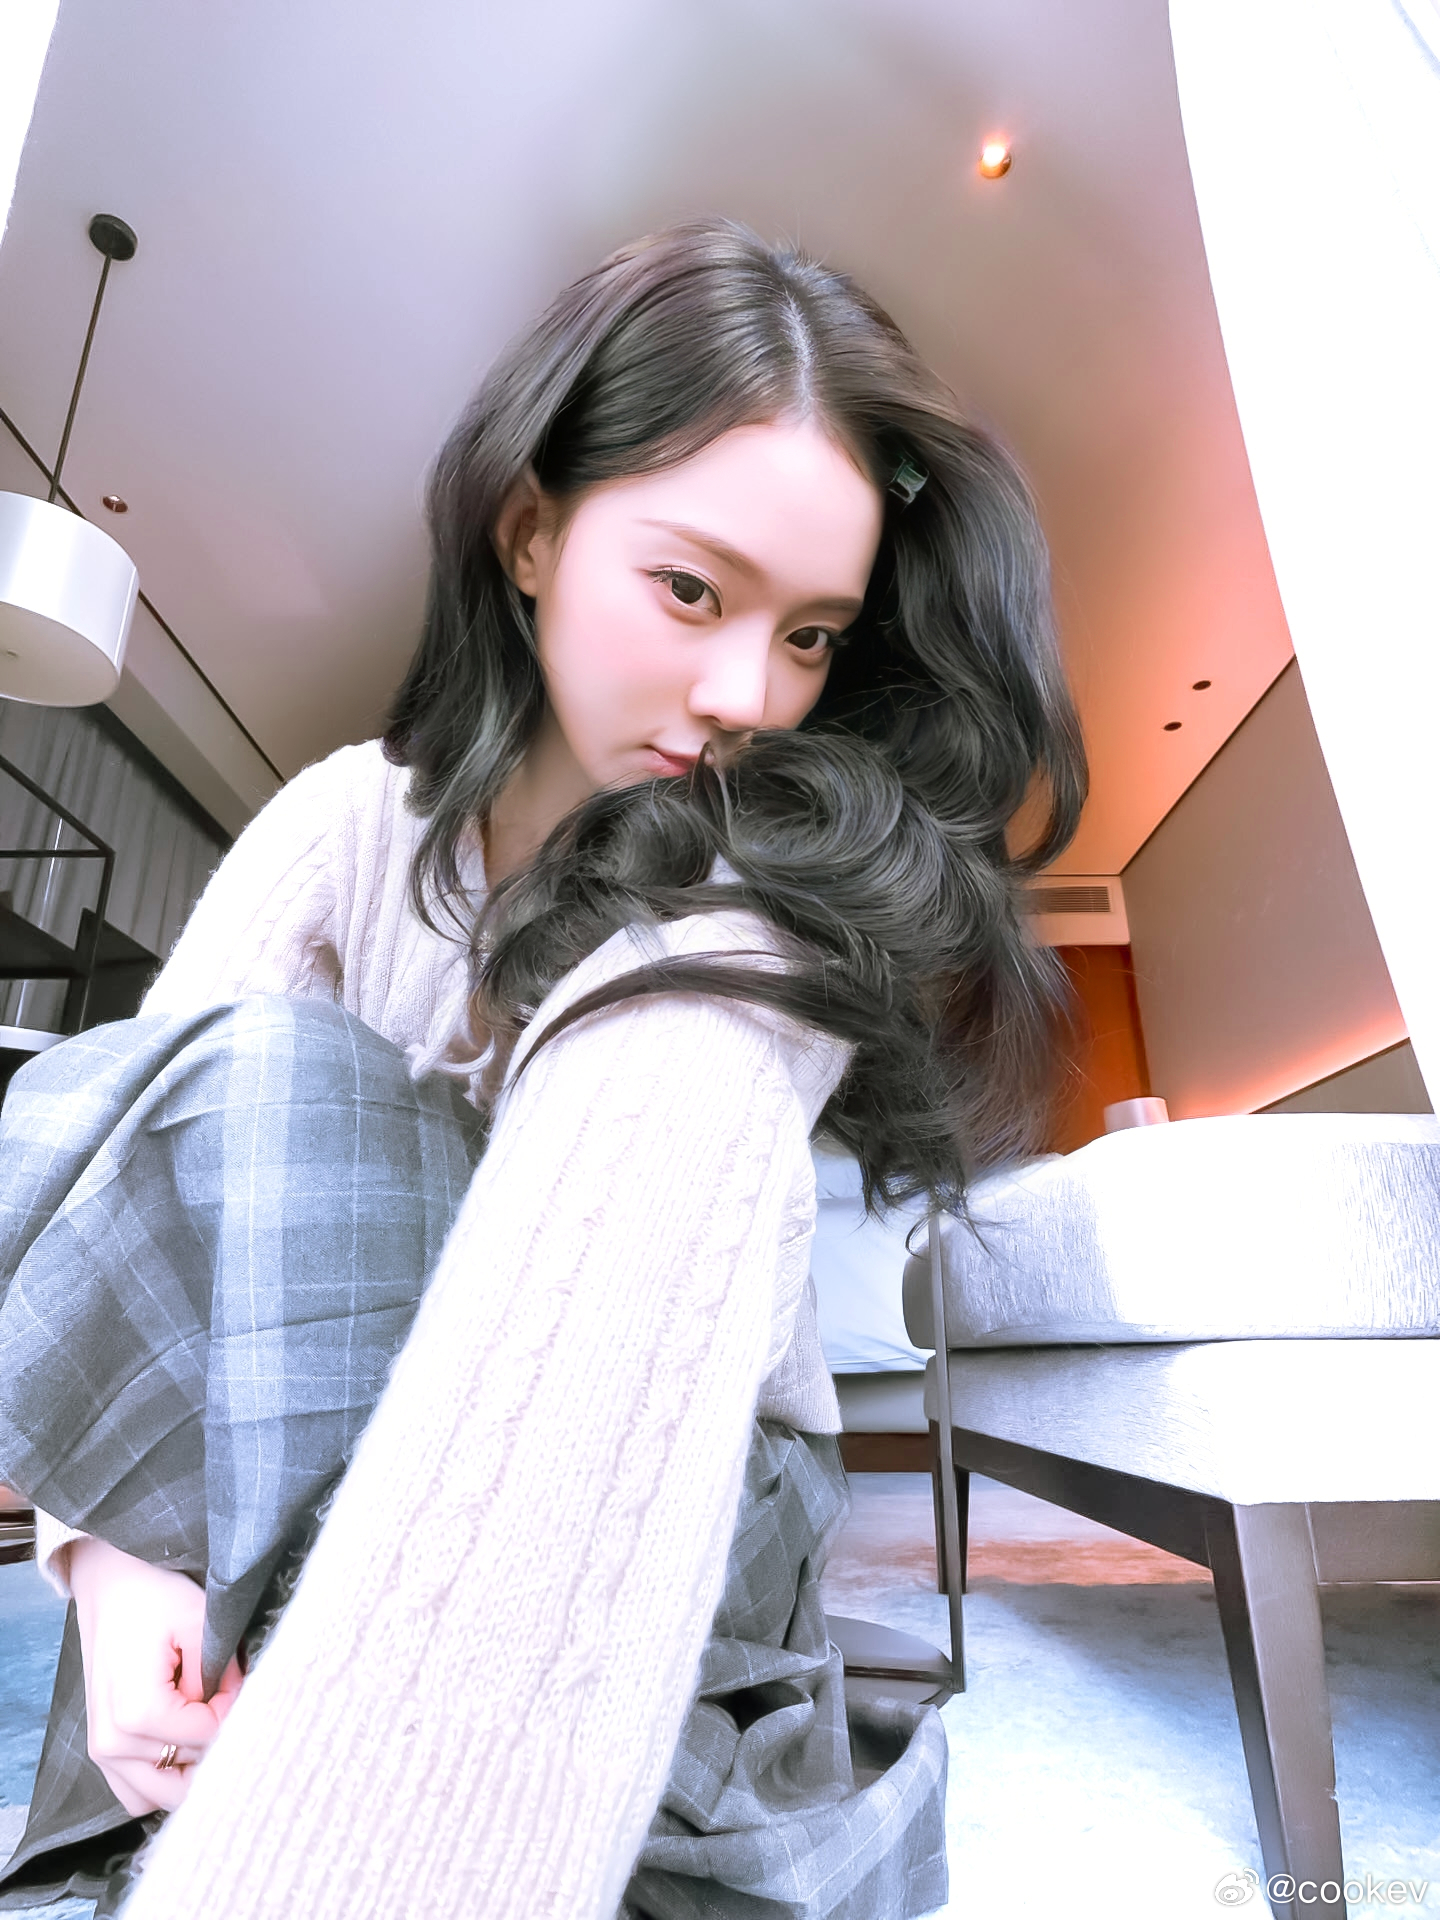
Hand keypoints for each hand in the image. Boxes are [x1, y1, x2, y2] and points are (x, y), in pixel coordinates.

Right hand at [69, 1538, 243, 1815]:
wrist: (110, 1584)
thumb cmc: (153, 1597)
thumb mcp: (199, 1620)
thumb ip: (223, 1673)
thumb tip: (239, 1709)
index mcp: (135, 1713)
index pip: (207, 1739)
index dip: (231, 1708)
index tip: (232, 1678)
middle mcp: (112, 1745)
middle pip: (186, 1778)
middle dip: (214, 1744)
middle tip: (223, 1702)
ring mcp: (102, 1755)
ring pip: (163, 1795)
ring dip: (192, 1767)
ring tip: (203, 1720)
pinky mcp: (102, 1754)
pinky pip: (139, 1792)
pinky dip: (166, 1776)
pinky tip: (183, 1740)